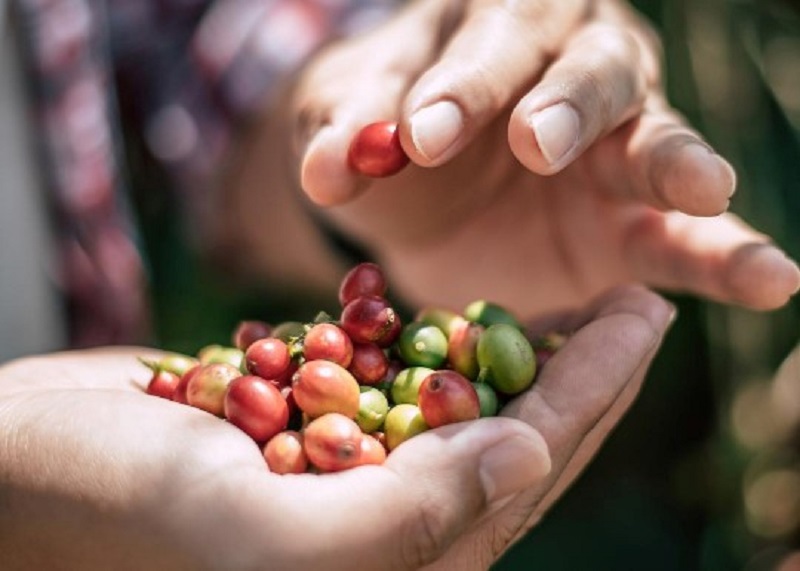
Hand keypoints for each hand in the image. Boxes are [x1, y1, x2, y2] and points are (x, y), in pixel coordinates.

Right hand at [0, 286, 672, 570]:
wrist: (13, 470)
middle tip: (636, 300)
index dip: (593, 390)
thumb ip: (407, 521)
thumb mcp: (266, 542)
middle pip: (510, 437)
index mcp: (392, 567)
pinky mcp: (306, 428)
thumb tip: (525, 458)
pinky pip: (394, 382)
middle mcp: (379, 528)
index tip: (645, 314)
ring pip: (461, 409)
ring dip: (517, 352)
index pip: (522, 468)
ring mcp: (343, 474)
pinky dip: (436, 344)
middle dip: (579, 369)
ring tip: (574, 305)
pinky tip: (470, 314)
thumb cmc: (113, 516)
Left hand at [266, 0, 798, 316]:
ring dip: (676, 163)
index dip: (460, 88)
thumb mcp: (349, 126)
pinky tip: (775, 277)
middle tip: (538, 142)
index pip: (487, 45)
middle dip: (564, 105)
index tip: (421, 136)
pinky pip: (693, 239)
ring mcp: (618, 142)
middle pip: (586, 73)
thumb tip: (324, 169)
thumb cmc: (386, 133)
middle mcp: (572, 69)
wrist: (418, 183)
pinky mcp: (638, 221)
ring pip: (656, 139)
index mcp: (493, 28)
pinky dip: (730, 256)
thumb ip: (341, 135)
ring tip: (701, 187)